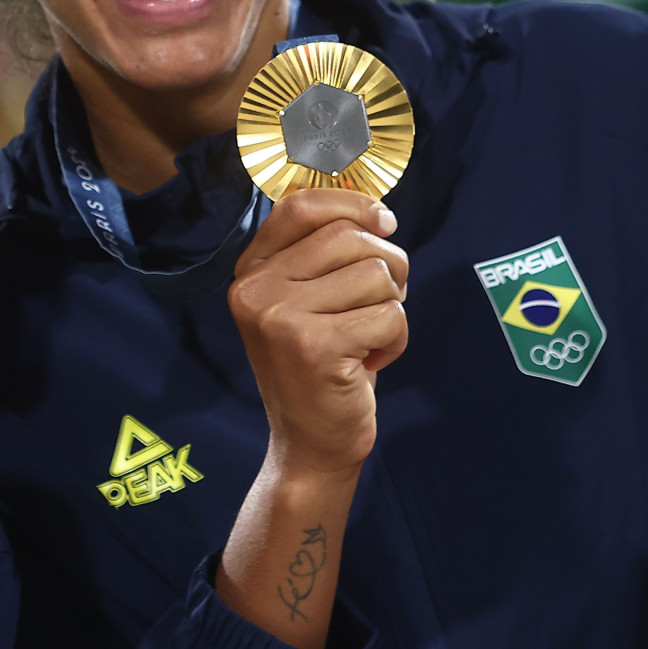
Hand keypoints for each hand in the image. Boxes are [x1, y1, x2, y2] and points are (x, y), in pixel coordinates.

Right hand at [227, 189, 407, 481]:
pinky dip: (396, 340)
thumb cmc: (322, 365)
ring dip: (392, 308)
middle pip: (350, 237)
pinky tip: (371, 363)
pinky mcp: (313, 345)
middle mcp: (254, 288)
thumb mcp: (307, 300)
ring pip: (376, 274)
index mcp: (251, 270)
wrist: (309, 445)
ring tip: (368, 339)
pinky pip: (390, 315)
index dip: (352, 203)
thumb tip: (380, 212)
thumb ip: (326, 253)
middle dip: (388, 267)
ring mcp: (278, 316)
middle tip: (380, 305)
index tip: (385, 221)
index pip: (301, 206)